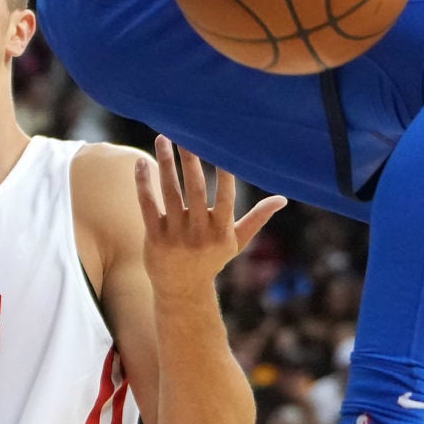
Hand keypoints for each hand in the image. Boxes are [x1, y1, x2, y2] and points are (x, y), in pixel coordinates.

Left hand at [138, 136, 283, 294]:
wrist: (182, 291)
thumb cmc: (212, 259)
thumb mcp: (236, 242)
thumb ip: (257, 218)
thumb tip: (282, 199)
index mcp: (222, 230)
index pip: (226, 195)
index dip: (224, 171)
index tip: (219, 144)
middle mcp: (200, 232)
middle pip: (195, 188)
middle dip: (190, 158)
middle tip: (184, 132)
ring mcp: (176, 235)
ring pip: (169, 192)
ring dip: (165, 162)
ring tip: (163, 137)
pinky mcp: (155, 238)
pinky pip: (147, 205)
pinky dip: (143, 183)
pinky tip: (140, 162)